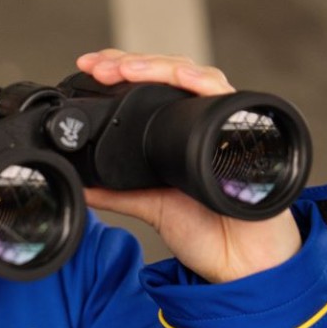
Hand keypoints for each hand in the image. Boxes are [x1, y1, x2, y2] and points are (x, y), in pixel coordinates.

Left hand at [74, 49, 301, 282]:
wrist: (241, 264)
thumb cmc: (208, 233)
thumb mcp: (151, 207)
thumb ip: (117, 193)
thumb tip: (81, 184)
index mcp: (179, 132)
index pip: (152, 84)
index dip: (122, 68)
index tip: (89, 66)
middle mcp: (202, 121)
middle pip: (170, 72)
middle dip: (131, 63)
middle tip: (99, 66)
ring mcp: (223, 124)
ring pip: (194, 75)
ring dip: (158, 67)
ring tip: (127, 69)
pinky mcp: (245, 133)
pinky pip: (227, 98)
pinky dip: (203, 82)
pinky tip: (183, 78)